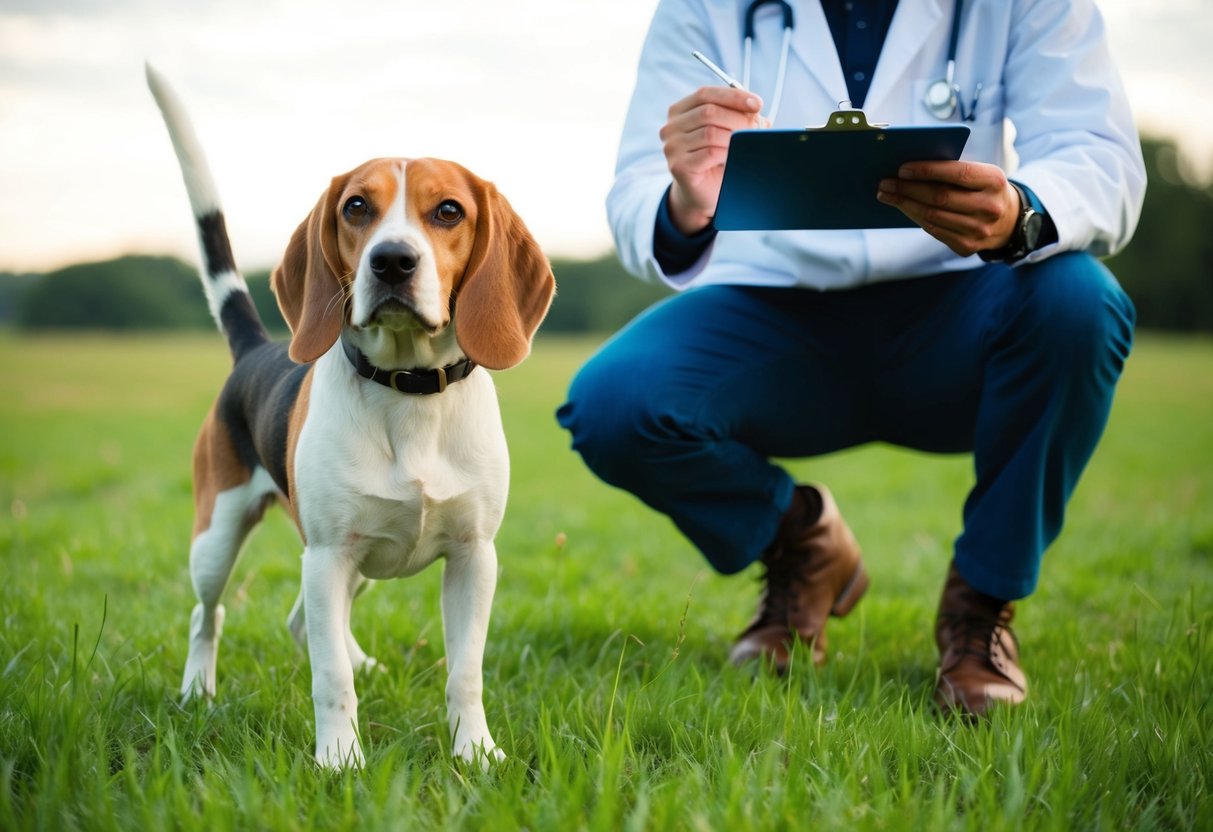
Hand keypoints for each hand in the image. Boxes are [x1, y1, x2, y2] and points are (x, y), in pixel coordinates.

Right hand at [660, 86, 766, 233]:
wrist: (704, 193)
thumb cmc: (717, 159)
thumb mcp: (726, 131)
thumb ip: (737, 115)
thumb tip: (755, 109)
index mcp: (679, 112)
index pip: (705, 94)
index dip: (733, 96)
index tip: (757, 104)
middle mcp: (671, 128)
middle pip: (709, 111)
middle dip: (738, 118)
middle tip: (756, 128)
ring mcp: (672, 147)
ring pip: (710, 132)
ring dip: (735, 137)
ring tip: (748, 144)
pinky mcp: (679, 166)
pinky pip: (710, 153)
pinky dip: (728, 153)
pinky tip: (735, 157)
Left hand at [876, 161, 1018, 256]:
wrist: (1008, 221)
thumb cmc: (983, 189)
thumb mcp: (980, 174)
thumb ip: (953, 170)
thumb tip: (910, 169)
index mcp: (994, 181)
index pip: (957, 174)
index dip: (927, 171)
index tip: (902, 169)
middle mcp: (989, 207)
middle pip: (939, 197)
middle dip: (907, 189)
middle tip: (885, 183)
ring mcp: (979, 230)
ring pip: (932, 216)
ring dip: (905, 205)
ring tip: (887, 195)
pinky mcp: (967, 247)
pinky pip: (934, 230)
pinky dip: (915, 217)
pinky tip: (903, 207)